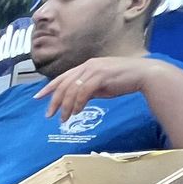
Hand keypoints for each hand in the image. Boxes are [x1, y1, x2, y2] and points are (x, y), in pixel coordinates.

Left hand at [35, 56, 166, 120]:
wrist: (145, 74)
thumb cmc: (124, 80)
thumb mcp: (101, 85)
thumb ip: (88, 90)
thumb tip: (76, 100)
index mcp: (86, 65)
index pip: (62, 77)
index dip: (49, 87)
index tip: (38, 97)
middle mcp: (88, 65)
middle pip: (63, 84)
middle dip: (54, 100)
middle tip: (49, 114)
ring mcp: (95, 69)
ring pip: (72, 89)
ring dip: (66, 106)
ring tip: (64, 118)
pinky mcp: (101, 76)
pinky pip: (83, 92)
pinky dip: (78, 103)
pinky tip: (76, 112)